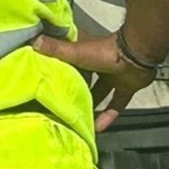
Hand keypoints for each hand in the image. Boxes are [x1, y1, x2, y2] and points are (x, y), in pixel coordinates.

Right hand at [32, 32, 156, 131]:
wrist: (136, 55)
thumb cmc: (103, 52)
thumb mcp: (76, 52)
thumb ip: (56, 49)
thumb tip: (33, 40)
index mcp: (86, 53)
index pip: (69, 59)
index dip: (60, 67)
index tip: (48, 78)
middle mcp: (98, 64)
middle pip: (84, 78)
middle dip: (75, 90)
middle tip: (60, 104)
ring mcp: (114, 76)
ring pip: (100, 93)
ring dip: (91, 106)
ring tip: (77, 120)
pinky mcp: (126, 88)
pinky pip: (115, 104)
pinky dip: (108, 116)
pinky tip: (97, 129)